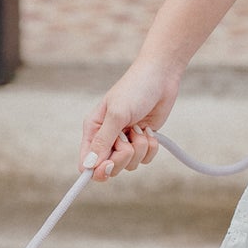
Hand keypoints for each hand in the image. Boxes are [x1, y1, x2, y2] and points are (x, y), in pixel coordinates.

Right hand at [80, 58, 181, 181]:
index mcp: (93, 130)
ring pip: (130, 164)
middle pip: (110, 168)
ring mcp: (126, 141)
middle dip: (123, 157)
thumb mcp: (117, 114)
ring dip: (139, 148)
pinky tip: (149, 130)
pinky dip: (151, 147)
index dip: (97, 170)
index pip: (87, 162)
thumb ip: (103, 141)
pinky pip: (145, 159)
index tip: (109, 165)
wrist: (161, 77)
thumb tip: (88, 166)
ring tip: (140, 128)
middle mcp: (107, 138)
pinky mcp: (142, 141)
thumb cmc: (135, 89)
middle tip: (129, 140)